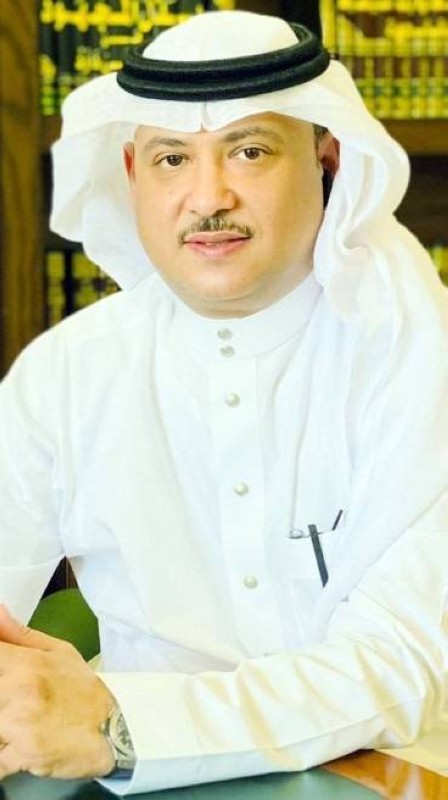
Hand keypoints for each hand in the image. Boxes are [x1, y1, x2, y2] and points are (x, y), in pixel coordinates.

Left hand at [0, 604, 115, 778]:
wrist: (112, 730)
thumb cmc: (83, 691)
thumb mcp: (60, 653)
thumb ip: (20, 634)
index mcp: (25, 664)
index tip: (6, 671)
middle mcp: (18, 691)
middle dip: (1, 697)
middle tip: (13, 700)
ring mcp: (17, 726)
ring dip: (1, 726)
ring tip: (17, 722)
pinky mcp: (20, 757)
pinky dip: (4, 754)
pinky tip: (18, 745)